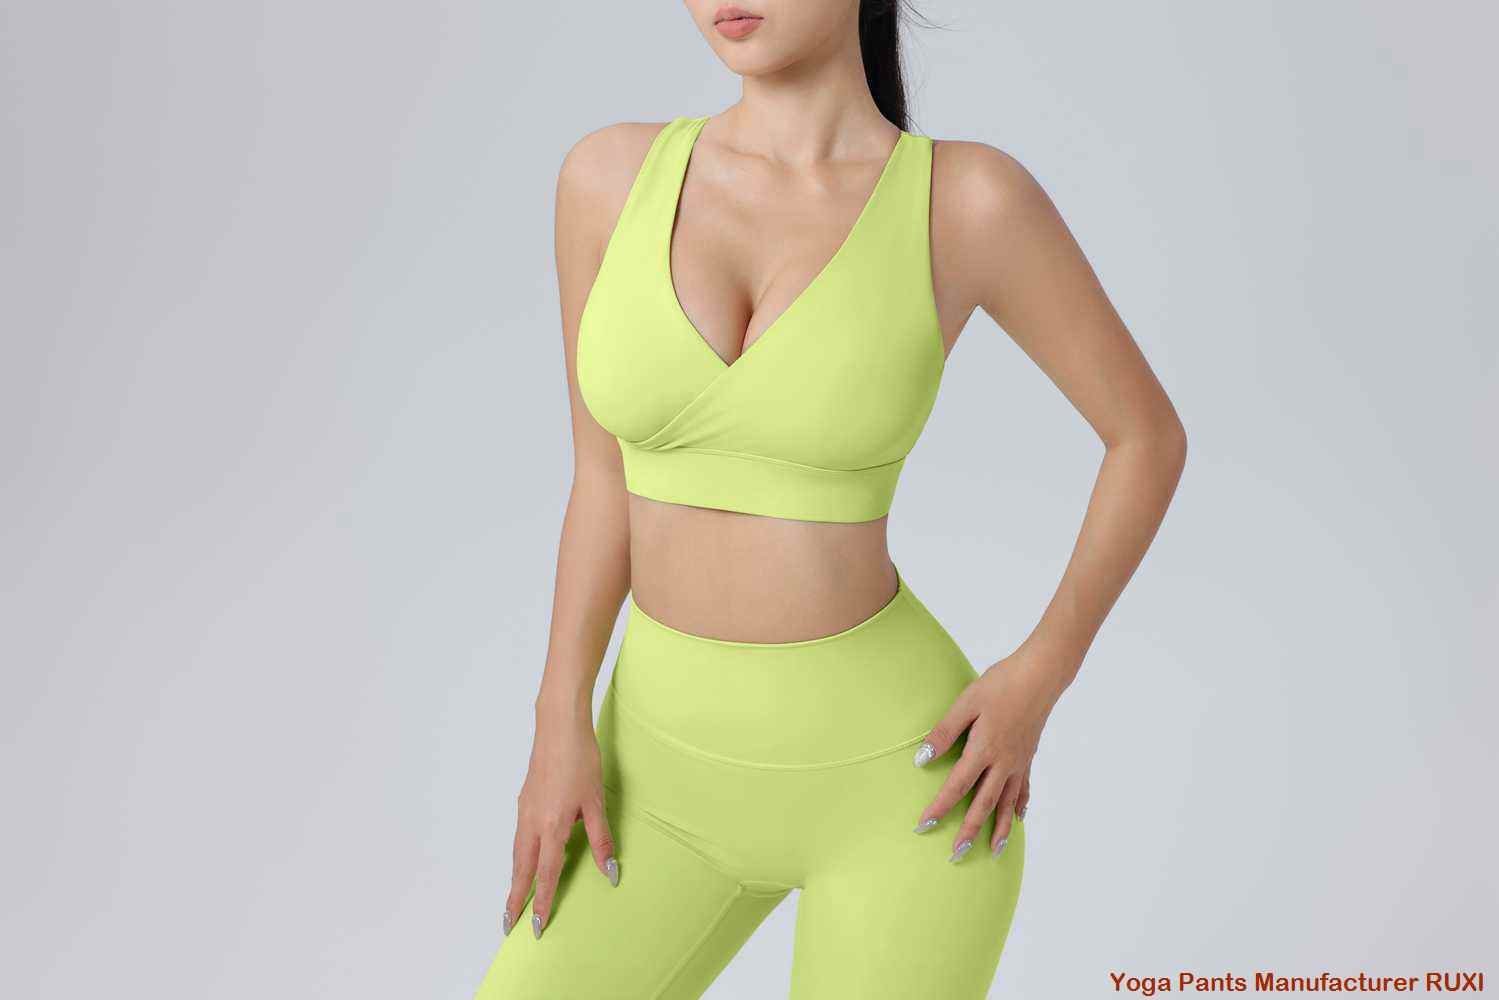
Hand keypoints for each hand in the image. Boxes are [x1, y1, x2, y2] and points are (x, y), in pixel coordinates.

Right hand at [505, 694, 618, 938]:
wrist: (558, 726)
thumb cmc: (581, 760)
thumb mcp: (596, 801)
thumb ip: (601, 839)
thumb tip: (610, 871)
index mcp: (552, 826)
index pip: (546, 874)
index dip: (542, 902)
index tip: (535, 927)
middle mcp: (532, 822)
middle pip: (521, 869)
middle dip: (514, 898)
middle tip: (508, 924)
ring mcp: (525, 810)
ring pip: (517, 853)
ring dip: (515, 878)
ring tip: (514, 899)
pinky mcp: (525, 799)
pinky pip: (519, 837)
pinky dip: (519, 856)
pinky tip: (525, 858)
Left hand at [913, 649, 1064, 859]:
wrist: (1040, 675)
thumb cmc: (1000, 684)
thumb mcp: (966, 704)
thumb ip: (944, 732)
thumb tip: (922, 760)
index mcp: (983, 750)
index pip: (957, 787)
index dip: (939, 808)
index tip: (924, 826)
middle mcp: (1002, 763)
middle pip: (983, 805)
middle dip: (969, 831)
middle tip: (956, 855)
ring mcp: (1018, 762)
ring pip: (1007, 803)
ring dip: (1000, 829)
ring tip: (994, 852)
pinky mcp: (1028, 756)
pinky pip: (1024, 788)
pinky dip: (1020, 805)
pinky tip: (1019, 818)